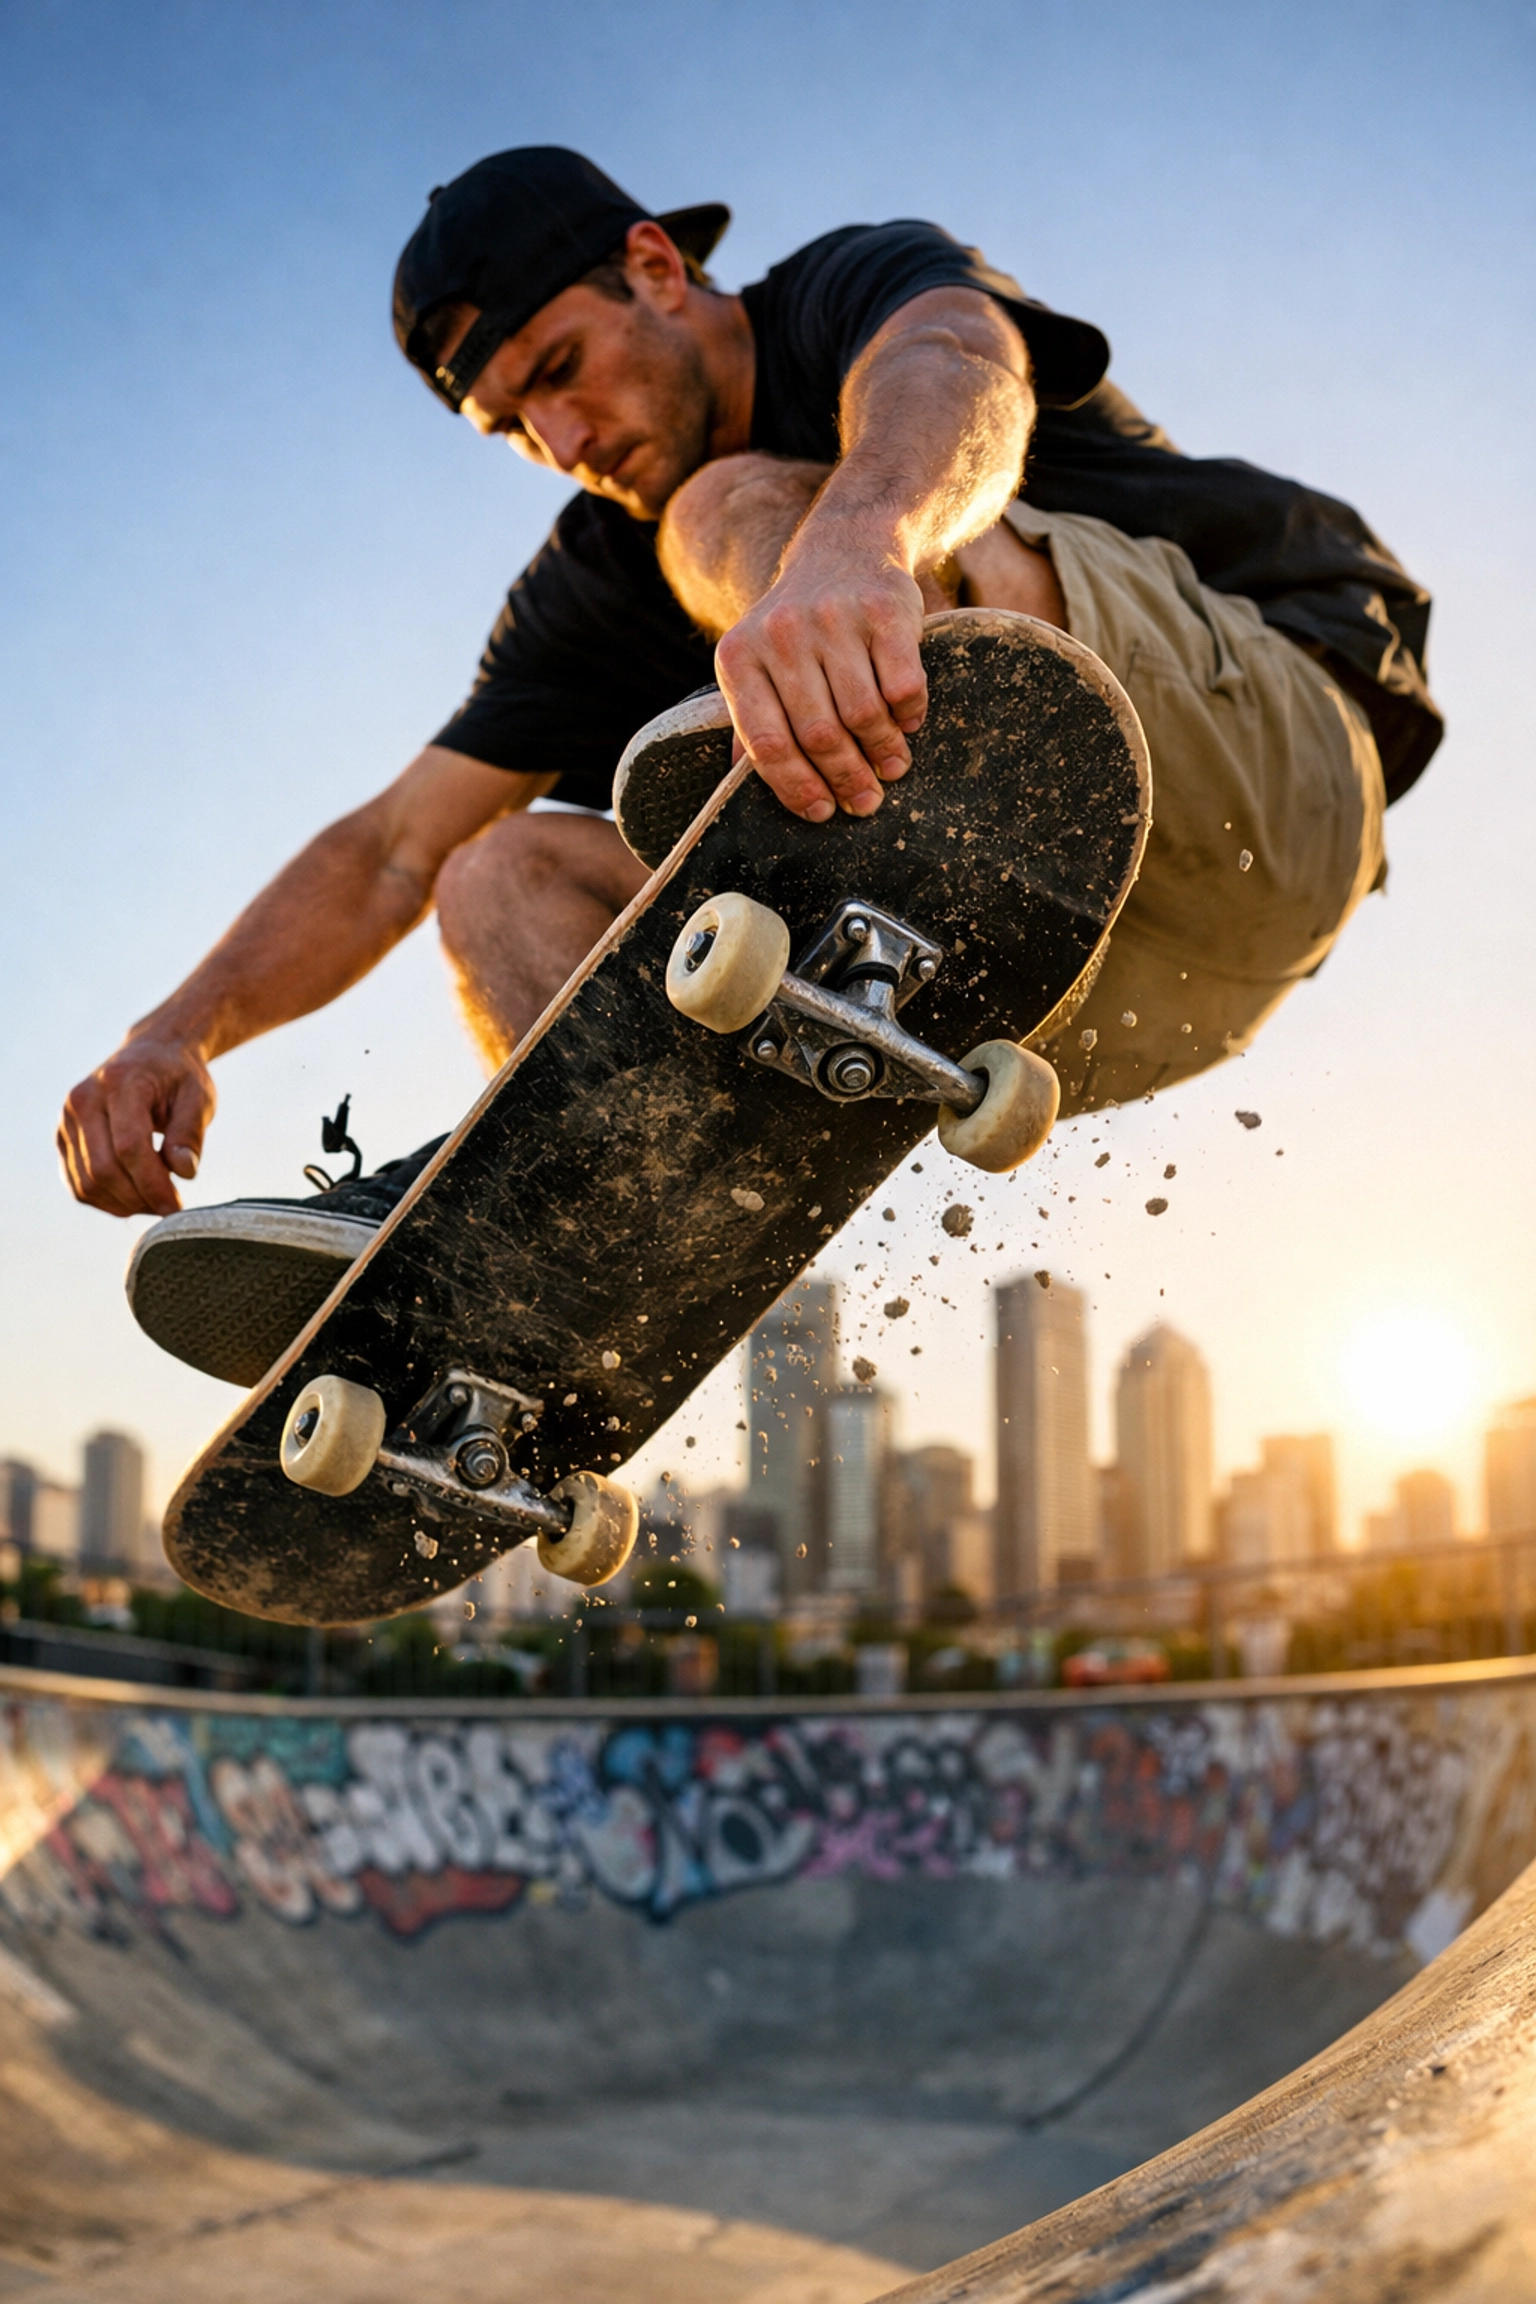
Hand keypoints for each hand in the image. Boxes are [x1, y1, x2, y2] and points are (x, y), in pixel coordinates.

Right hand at [58, 1035, 215, 1217]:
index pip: (129, 1146)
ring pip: (86, 1183)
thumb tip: (184, 1173)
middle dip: (139, 1199)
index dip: (153, 1184)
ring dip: (123, 1204)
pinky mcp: (63, 1138)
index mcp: (119, 1083)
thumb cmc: (178, 1078)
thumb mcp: (198, 1098)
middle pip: (103, 1169)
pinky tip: (134, 1199)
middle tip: (170, 1208)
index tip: (177, 1206)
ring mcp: (67, 1120)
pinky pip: (77, 1184)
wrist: (151, 1055)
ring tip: (155, 1201)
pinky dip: (105, 1201)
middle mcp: (83, 1100)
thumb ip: (190, 1134)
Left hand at [713, 540, 928, 821]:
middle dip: (846, 778)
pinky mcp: (885, 610)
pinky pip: (904, 685)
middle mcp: (781, 635)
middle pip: (818, 734)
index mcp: (739, 656)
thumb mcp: (759, 662)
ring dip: (883, 752)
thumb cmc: (800, 627)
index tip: (821, 813)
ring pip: (862, 714)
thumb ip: (753, 718)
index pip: (765, 742)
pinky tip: (908, 725)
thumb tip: (739, 789)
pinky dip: (910, 716)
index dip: (795, 787)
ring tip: (892, 768)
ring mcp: (833, 619)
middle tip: (865, 802)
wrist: (844, 550)